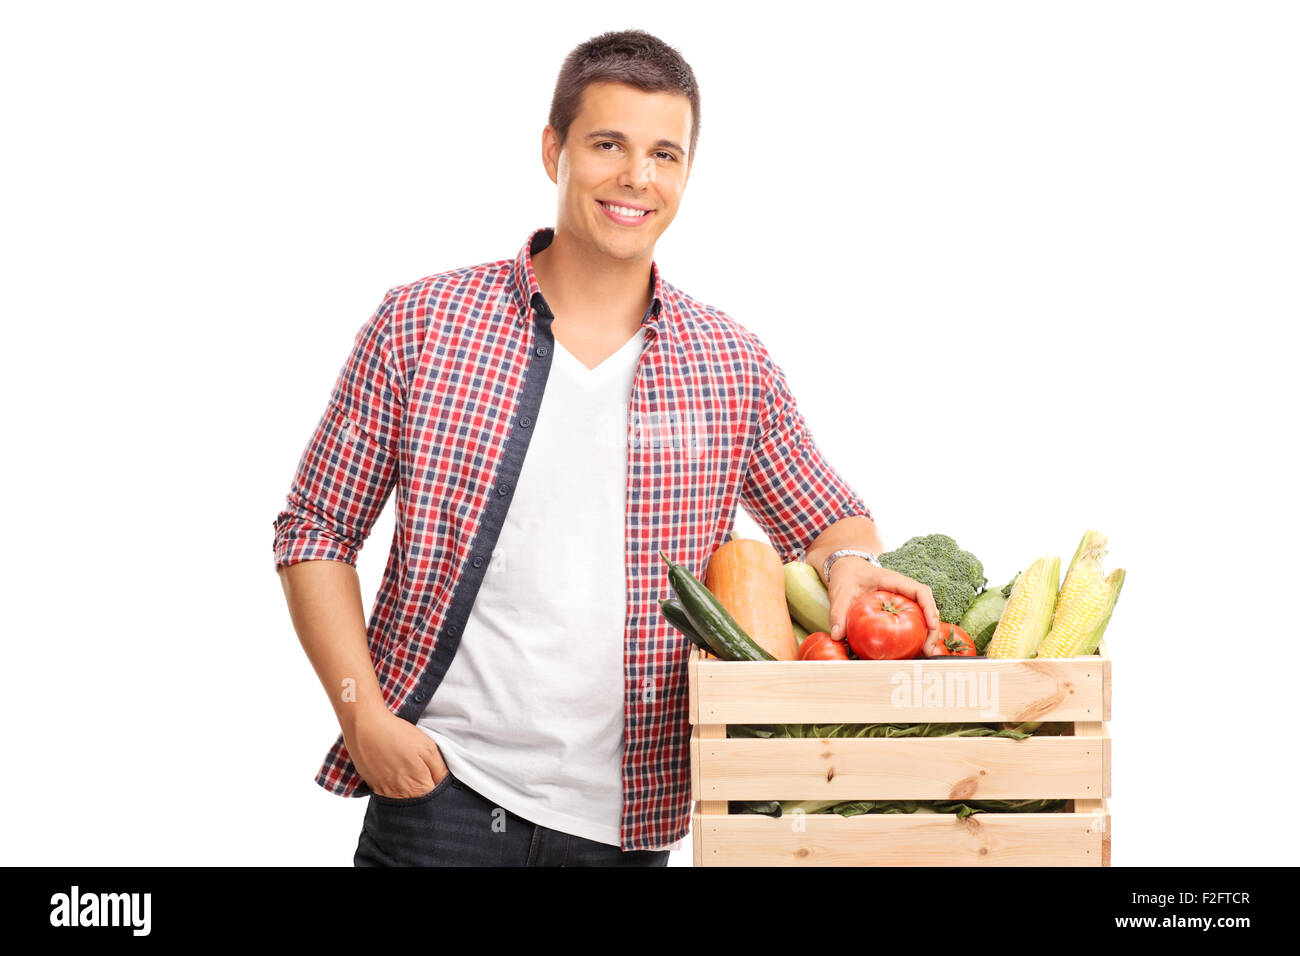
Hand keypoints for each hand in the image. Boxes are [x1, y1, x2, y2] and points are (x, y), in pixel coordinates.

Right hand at [345, 706, 447, 798]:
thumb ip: (439, 770)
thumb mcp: (428, 748)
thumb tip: (446, 783)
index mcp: (417, 787)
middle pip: (419, 805)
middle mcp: (400, 795)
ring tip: (409, 774)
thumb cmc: (397, 735)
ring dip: (410, 794)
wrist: (366, 727)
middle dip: (426, 796)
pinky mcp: (373, 788)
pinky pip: (388, 797)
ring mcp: (384, 794)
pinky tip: (396, 775)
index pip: (435, 802)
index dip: (441, 794)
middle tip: (425, 777)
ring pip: (403, 803)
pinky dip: (395, 790)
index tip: (439, 783)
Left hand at [826, 559, 941, 652]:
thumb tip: (836, 636)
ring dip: (928, 633)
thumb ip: (837, 612)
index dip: (929, 607)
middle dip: (933, 628)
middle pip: (927, 606)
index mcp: (892, 580)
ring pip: (924, 614)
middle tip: (929, 650)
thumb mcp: (839, 593)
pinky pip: (914, 619)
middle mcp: (903, 589)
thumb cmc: (846, 577)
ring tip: (926, 654)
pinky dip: (917, 634)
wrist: (846, 570)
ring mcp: (903, 598)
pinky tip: (914, 650)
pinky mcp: (899, 607)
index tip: (932, 626)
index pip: (919, 591)